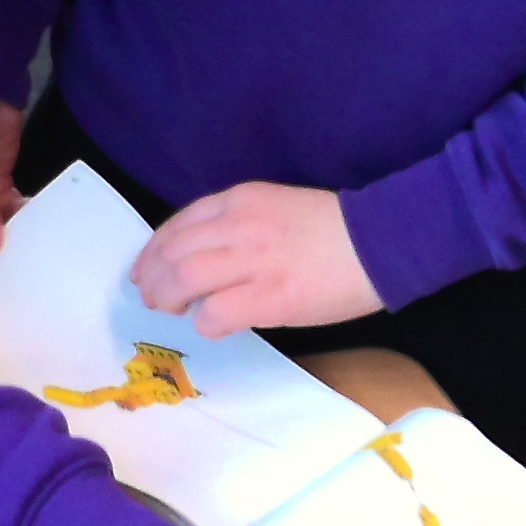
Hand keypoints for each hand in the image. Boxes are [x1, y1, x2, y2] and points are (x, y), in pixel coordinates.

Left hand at [130, 181, 380, 333]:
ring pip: (182, 280)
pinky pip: (214, 314)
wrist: (381, 242)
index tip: (144, 269)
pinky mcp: (268, 298)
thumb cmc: (333, 229)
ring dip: (167, 299)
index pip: (178, 224)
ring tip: (170, 311)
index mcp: (240, 201)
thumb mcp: (276, 207)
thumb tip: (200, 257)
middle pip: (172, 253)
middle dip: (153, 278)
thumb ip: (237, 225)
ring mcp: (253, 262)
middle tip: (152, 297)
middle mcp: (239, 227)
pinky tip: (213, 325)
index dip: (154, 250)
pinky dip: (204, 323)